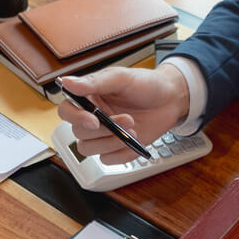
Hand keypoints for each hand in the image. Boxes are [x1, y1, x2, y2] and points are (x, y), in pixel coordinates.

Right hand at [58, 63, 189, 163]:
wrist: (171, 99)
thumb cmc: (146, 84)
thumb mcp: (121, 78)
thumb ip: (94, 82)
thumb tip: (67, 82)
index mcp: (88, 97)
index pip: (66, 111)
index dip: (76, 118)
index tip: (94, 120)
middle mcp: (92, 117)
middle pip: (78, 133)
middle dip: (104, 130)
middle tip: (127, 120)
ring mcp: (104, 134)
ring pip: (89, 149)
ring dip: (111, 143)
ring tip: (133, 130)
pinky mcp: (116, 148)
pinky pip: (108, 160)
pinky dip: (122, 153)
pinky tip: (135, 142)